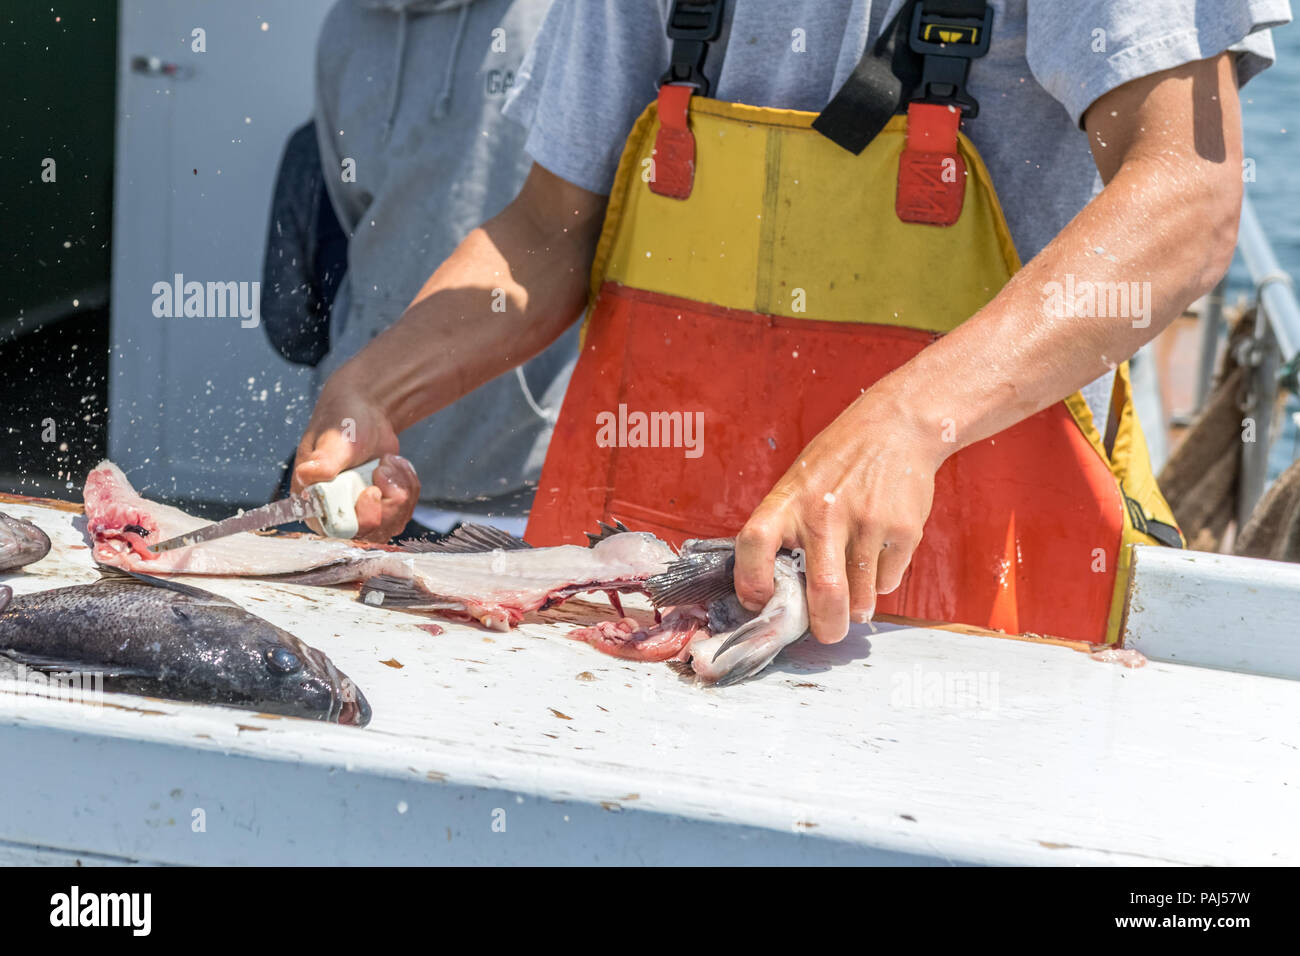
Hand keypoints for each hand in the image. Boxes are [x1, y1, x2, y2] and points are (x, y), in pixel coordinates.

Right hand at [293, 379, 419, 541]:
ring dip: (401, 488)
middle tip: (383, 469)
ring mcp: (362, 513)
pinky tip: (395, 465)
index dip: (365, 516)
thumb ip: (323, 461)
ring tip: (388, 462)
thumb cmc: (341, 424)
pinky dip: (408, 484)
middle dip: (389, 500)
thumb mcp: (333, 441)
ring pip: (394, 522)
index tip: (373, 490)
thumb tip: (306, 475)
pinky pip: (406, 509)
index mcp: (314, 503)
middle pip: (374, 531)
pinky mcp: (383, 507)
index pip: (342, 530)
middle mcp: (336, 513)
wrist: (365, 414)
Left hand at [734, 391, 944, 642]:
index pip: (754, 544)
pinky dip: (881, 582)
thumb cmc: (838, 462)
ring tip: (855, 593)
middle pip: (823, 592)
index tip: (760, 601)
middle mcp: (825, 513)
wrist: (896, 426)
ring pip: (861, 598)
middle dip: (825, 628)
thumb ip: (786, 530)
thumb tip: (780, 594)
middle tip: (826, 632)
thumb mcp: (798, 484)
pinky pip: (888, 581)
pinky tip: (878, 554)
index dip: (750, 582)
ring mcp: (867, 523)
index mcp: (789, 500)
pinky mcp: (903, 530)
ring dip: (856, 608)